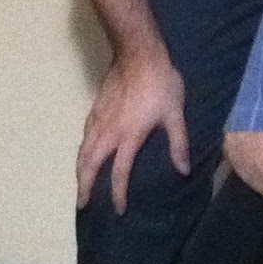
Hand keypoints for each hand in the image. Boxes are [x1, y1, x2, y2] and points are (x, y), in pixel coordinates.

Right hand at [74, 47, 186, 211]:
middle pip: (89, 165)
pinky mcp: (95, 108)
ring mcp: (98, 119)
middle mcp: (108, 131)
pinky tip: (85, 154)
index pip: (119, 173)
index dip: (118, 193)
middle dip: (84, 186)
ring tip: (80, 185)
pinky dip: (82, 151)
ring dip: (79, 171)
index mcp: (128, 136)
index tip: (118, 210)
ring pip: (82, 151)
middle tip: (82, 204)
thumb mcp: (174, 114)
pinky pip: (84, 136)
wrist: (138, 53)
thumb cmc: (160, 83)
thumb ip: (178, 143)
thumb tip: (183, 170)